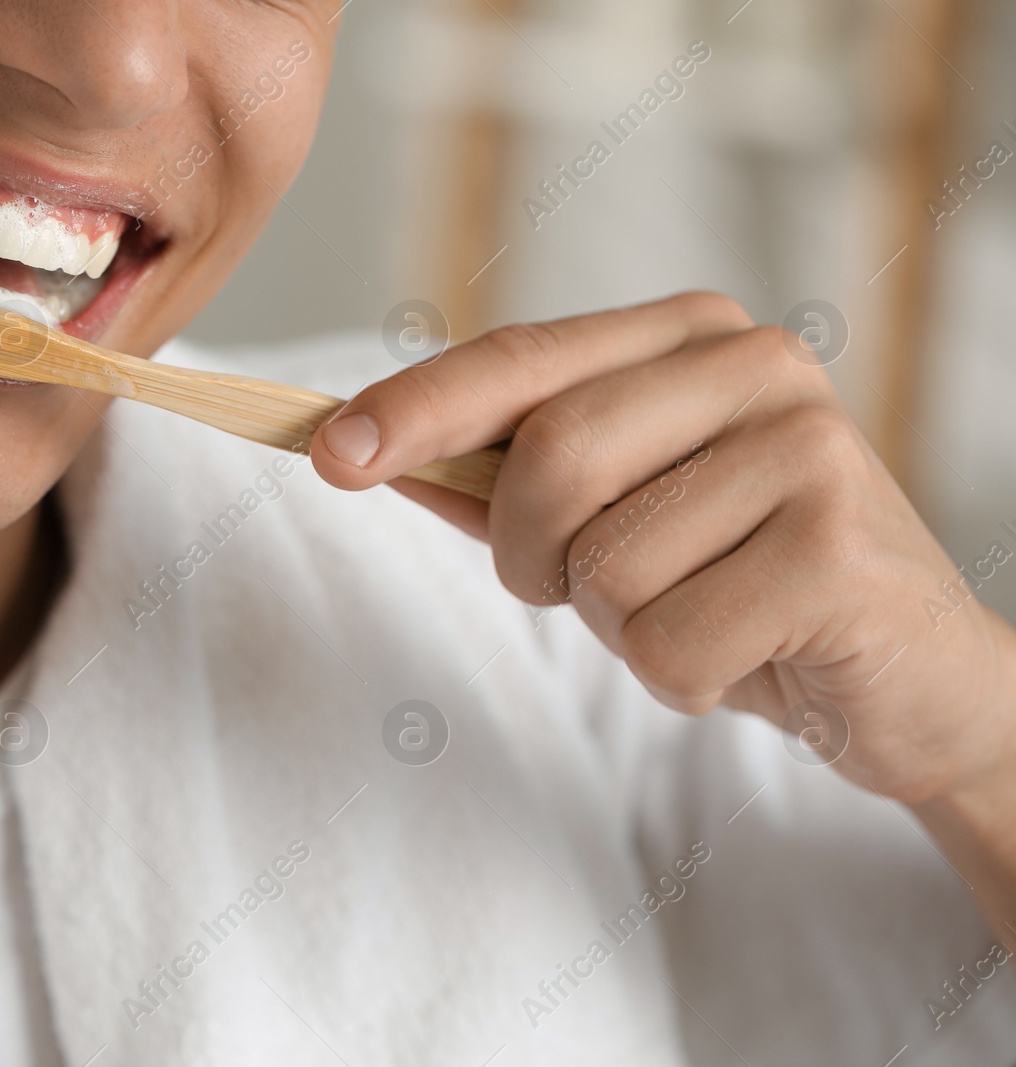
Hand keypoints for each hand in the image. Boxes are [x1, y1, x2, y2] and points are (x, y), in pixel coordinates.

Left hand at [309, 292, 1015, 812]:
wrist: (908, 673)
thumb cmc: (738, 582)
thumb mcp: (616, 520)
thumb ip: (500, 482)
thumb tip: (367, 453)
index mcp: (689, 337)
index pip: (520, 359)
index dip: (415, 407)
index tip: (327, 452)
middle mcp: (754, 366)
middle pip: (549, 461)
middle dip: (532, 558)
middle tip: (577, 590)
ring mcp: (807, 448)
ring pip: (603, 570)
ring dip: (619, 628)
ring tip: (699, 614)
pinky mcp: (837, 547)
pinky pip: (666, 644)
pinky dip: (680, 680)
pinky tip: (747, 656)